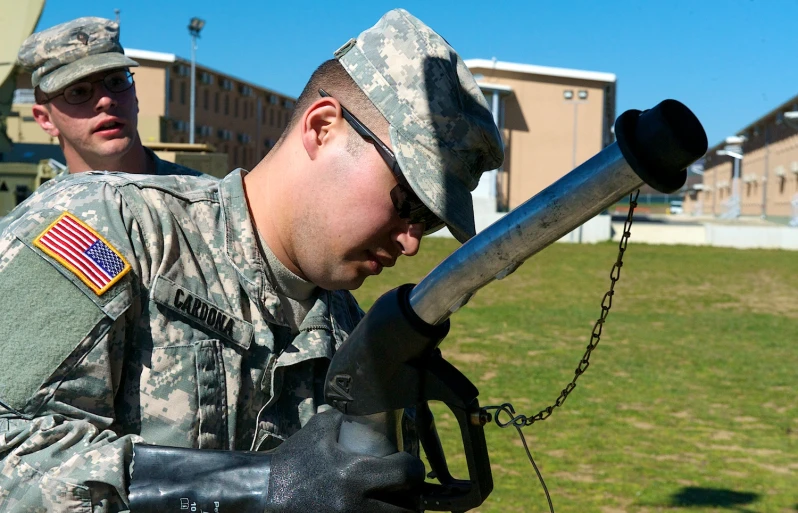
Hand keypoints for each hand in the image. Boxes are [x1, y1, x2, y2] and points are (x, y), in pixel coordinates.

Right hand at [268, 409, 425, 511]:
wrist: (264, 494)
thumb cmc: (292, 461)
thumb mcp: (318, 429)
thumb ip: (345, 417)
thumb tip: (366, 409)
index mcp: (355, 475)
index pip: (407, 474)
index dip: (412, 468)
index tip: (406, 465)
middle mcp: (356, 504)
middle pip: (408, 509)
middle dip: (411, 498)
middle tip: (405, 490)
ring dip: (399, 512)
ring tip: (394, 504)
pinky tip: (377, 511)